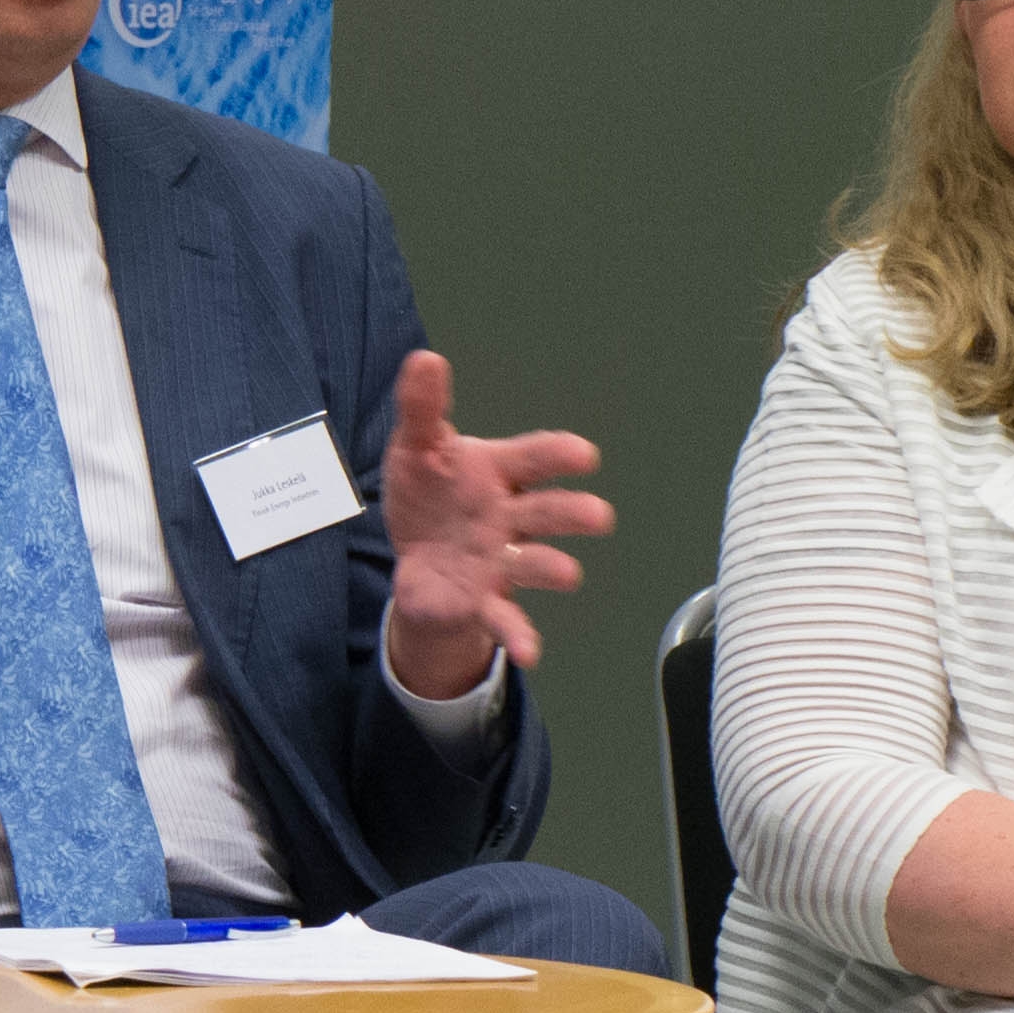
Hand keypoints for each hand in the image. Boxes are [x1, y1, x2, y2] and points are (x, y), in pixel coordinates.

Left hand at [377, 352, 611, 696]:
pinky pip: (504, 617)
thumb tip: (425, 358)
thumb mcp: (415, 445)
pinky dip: (519, 635)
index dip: (557, 456)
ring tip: (568, 574)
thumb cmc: (429, 489)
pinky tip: (530, 654)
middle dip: (571, 513)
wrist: (417, 550)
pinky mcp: (483, 598)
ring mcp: (501, 558)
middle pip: (546, 512)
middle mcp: (509, 516)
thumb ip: (422, 406)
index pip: (533, 458)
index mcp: (498, 471)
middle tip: (598, 517)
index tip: (584, 454)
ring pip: (534, 563)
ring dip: (551, 568)